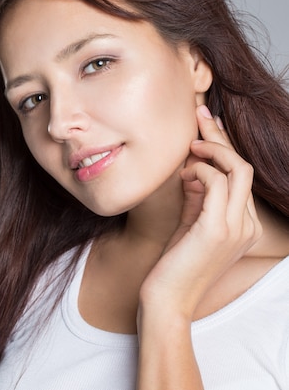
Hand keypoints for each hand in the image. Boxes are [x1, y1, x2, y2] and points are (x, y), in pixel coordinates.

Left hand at [139, 105, 261, 318]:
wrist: (166, 299)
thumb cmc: (174, 263)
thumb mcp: (191, 223)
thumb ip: (199, 197)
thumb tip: (194, 167)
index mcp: (244, 224)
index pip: (239, 175)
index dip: (223, 146)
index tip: (204, 125)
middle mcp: (248, 225)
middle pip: (243, 166)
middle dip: (220, 137)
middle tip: (198, 116)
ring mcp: (237, 228)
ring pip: (237, 169)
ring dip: (210, 150)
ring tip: (187, 148)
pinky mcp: (218, 230)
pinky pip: (216, 182)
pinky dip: (198, 170)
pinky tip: (182, 175)